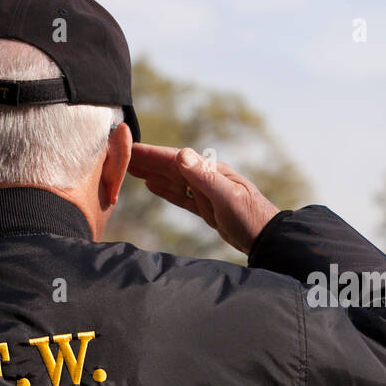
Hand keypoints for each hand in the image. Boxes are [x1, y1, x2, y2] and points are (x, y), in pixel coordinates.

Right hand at [128, 144, 280, 254]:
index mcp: (210, 171)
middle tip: (118, 154)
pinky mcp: (206, 208)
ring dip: (150, 172)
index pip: (174, 158)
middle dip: (145, 160)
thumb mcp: (227, 196)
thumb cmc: (251, 217)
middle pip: (169, 166)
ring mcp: (205, 192)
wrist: (267, 239)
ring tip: (129, 167)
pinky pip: (180, 196)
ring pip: (172, 180)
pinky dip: (164, 190)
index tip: (128, 146)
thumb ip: (204, 176)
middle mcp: (206, 178)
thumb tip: (181, 153)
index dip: (150, 153)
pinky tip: (151, 185)